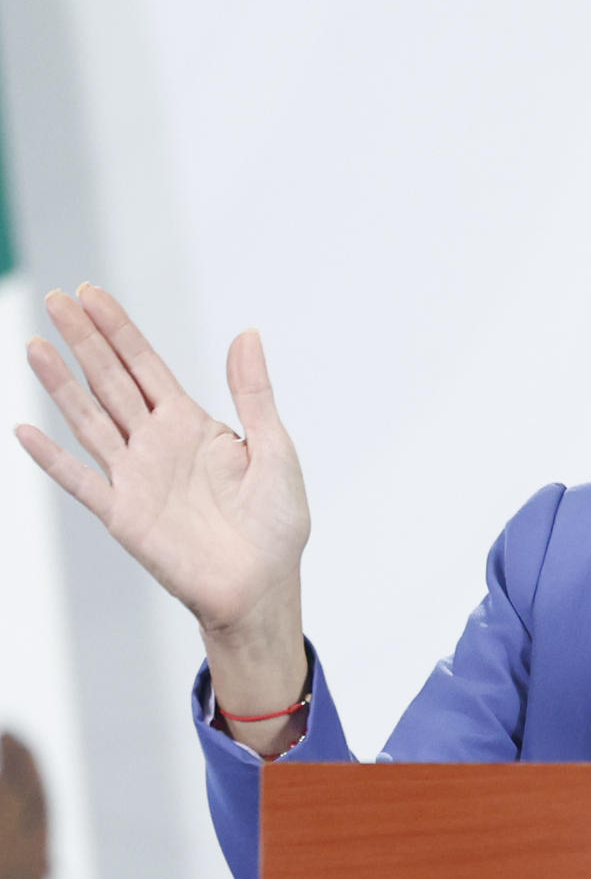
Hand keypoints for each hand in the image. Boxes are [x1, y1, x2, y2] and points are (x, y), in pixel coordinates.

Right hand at [15, 285, 309, 641]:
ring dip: (61, 384)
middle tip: (55, 298)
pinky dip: (52, 459)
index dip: (119, 330)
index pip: (146, 366)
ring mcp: (135, 478)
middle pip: (111, 381)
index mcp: (193, 425)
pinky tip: (24, 430)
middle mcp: (157, 444)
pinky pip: (81, 482)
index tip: (90, 293)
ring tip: (35, 345)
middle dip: (84, 340)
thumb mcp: (274, 450)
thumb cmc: (276, 524)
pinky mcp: (124, 515)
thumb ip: (253, 394)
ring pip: (89, 419)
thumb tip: (247, 333)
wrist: (263, 585)